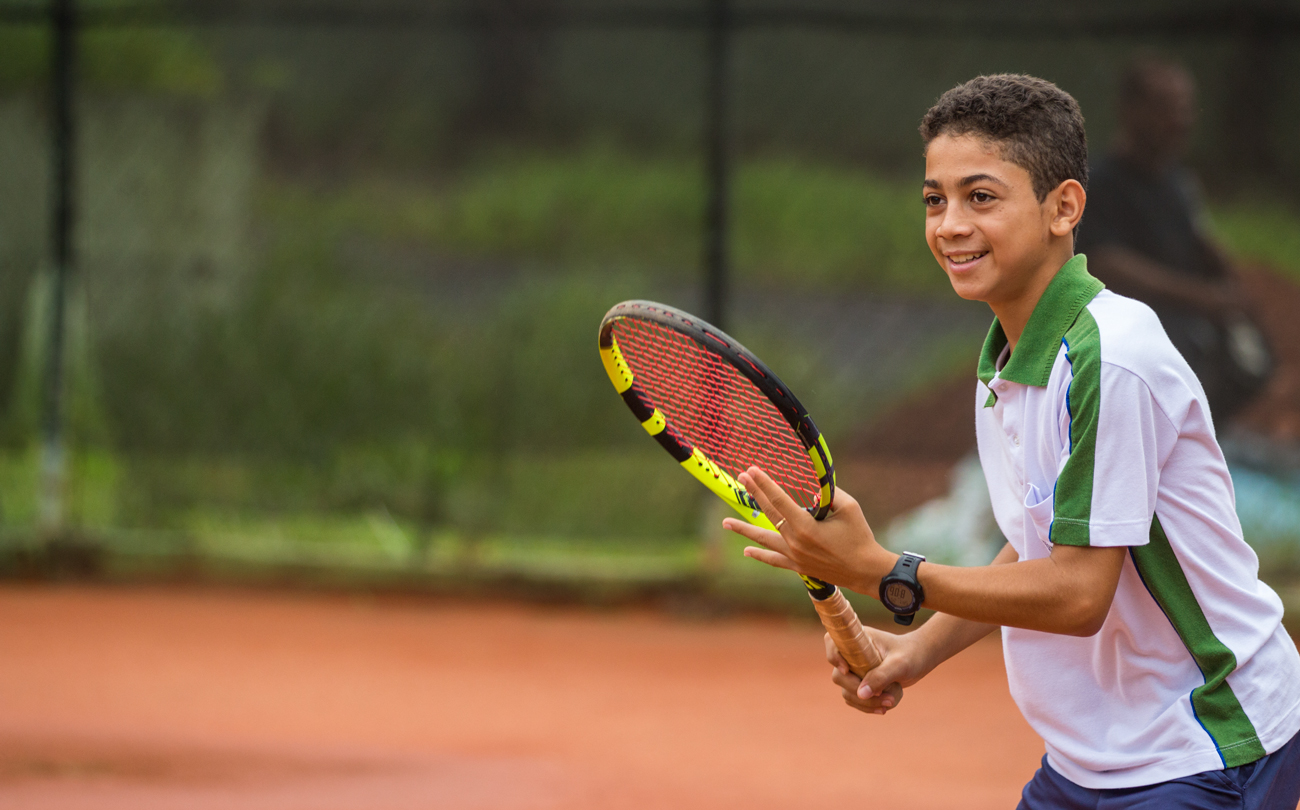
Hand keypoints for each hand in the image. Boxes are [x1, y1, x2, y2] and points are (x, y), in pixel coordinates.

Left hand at [722, 467, 892, 594]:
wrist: (866, 571)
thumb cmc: (860, 537)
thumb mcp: (849, 508)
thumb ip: (830, 494)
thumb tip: (814, 488)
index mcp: (805, 526)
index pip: (779, 500)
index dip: (764, 484)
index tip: (752, 470)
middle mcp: (795, 542)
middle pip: (769, 514)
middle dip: (755, 493)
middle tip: (741, 478)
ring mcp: (794, 556)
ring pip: (764, 539)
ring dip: (744, 529)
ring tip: (726, 521)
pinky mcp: (798, 567)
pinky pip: (774, 559)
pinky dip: (760, 555)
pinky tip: (746, 551)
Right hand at [825, 629, 924, 714]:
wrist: (920, 659)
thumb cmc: (911, 655)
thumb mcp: (899, 664)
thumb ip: (880, 677)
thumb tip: (861, 694)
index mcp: (858, 640)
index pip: (832, 642)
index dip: (833, 656)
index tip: (847, 671)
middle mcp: (852, 654)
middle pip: (839, 676)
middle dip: (860, 691)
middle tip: (885, 697)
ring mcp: (855, 670)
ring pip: (847, 692)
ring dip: (867, 703)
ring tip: (891, 702)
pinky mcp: (861, 683)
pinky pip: (855, 700)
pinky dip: (869, 706)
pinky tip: (885, 707)